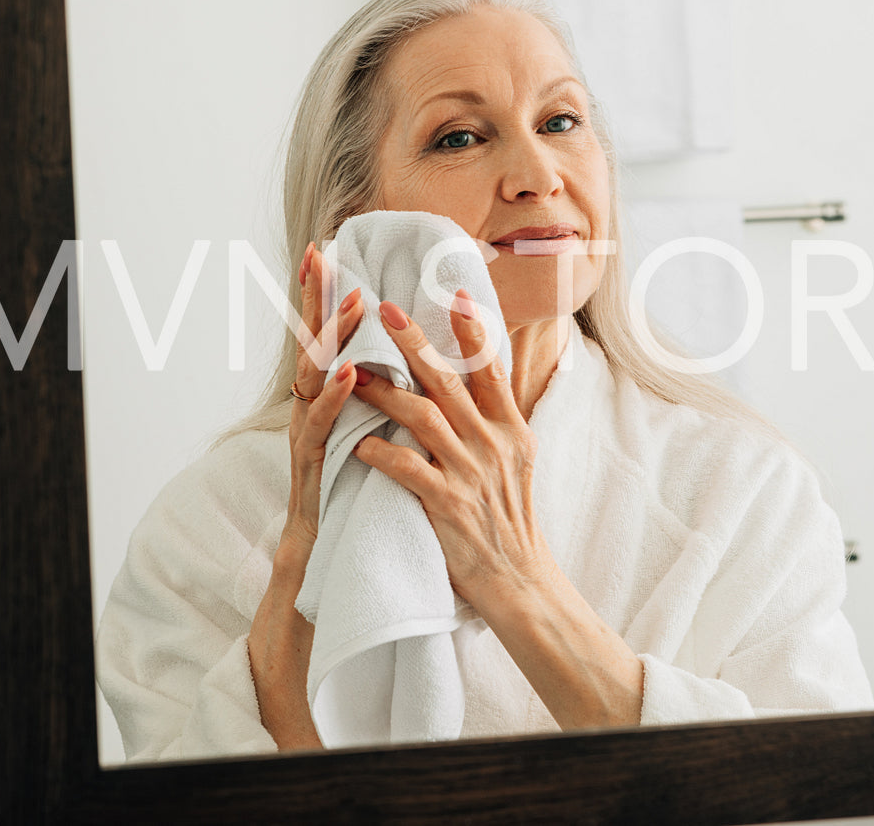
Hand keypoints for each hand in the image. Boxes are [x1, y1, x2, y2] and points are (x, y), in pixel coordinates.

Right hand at [281, 241, 364, 552]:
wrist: (324, 548)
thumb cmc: (352, 488)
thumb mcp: (366, 430)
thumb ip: (374, 393)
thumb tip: (398, 356)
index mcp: (327, 395)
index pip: (327, 335)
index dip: (325, 294)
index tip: (328, 249)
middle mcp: (310, 406)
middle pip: (310, 341)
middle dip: (315, 298)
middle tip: (321, 255)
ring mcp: (306, 432)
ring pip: (313, 375)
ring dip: (332, 337)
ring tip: (352, 303)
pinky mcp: (310, 462)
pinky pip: (319, 425)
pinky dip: (333, 398)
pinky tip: (346, 375)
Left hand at [349, 290, 554, 611]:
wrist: (520, 581)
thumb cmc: (508, 519)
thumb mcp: (517, 461)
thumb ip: (496, 419)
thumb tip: (482, 375)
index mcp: (511, 430)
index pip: (491, 369)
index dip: (472, 330)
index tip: (451, 291)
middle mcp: (493, 445)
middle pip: (449, 381)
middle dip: (415, 342)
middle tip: (385, 308)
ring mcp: (470, 474)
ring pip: (422, 416)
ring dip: (384, 391)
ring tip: (353, 371)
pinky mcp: (447, 505)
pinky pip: (407, 469)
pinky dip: (381, 452)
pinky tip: (359, 442)